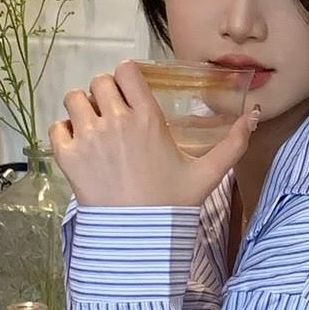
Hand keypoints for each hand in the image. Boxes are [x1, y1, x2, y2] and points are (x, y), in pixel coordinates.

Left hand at [48, 59, 259, 207]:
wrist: (139, 239)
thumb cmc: (173, 204)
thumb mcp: (207, 173)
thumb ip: (233, 143)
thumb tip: (253, 115)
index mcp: (148, 118)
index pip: (126, 70)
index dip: (126, 77)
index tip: (130, 93)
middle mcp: (116, 121)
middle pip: (99, 81)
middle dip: (105, 93)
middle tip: (112, 114)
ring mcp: (89, 138)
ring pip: (74, 98)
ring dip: (82, 108)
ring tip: (92, 127)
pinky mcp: (67, 157)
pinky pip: (55, 127)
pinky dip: (63, 132)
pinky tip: (77, 145)